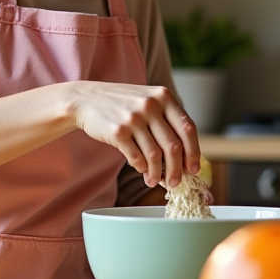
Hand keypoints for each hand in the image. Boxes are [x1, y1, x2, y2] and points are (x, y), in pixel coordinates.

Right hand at [66, 82, 200, 188]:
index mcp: (163, 96)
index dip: (193, 152)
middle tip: (175, 182)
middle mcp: (150, 105)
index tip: (193, 168)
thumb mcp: (147, 100)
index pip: (188, 129)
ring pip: (155, 155)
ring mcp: (134, 118)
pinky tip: (140, 169)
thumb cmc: (121, 103)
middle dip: (176, 170)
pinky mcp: (118, 132)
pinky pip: (136, 158)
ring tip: (154, 180)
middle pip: (173, 146)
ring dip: (157, 173)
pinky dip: (140, 168)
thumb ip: (166, 119)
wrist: (86, 99)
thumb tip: (185, 155)